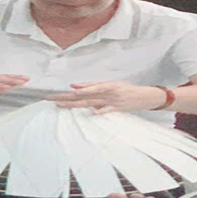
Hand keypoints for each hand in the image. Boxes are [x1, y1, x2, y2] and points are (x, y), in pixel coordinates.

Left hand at [49, 81, 164, 113]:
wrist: (145, 96)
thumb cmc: (126, 89)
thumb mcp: (110, 84)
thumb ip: (93, 86)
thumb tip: (74, 86)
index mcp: (104, 85)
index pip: (84, 88)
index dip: (70, 90)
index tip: (57, 91)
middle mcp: (106, 92)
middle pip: (82, 95)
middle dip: (65, 97)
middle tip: (51, 99)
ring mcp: (111, 100)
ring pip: (89, 102)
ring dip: (74, 104)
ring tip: (60, 105)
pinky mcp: (118, 108)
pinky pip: (107, 110)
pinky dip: (100, 111)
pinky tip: (90, 113)